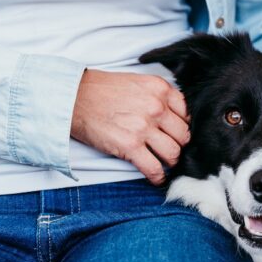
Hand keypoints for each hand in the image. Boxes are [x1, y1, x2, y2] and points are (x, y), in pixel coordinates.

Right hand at [71, 70, 190, 184]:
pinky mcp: (130, 146)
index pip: (187, 115)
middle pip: (184, 136)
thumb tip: (172, 117)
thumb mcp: (137, 83)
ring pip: (173, 153)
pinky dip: (157, 177)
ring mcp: (144, 127)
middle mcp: (156, 107)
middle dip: (179, 146)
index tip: (177, 135)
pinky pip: (154, 168)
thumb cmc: (101, 90)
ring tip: (162, 163)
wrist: (74, 97)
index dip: (183, 128)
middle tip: (170, 151)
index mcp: (160, 89)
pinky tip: (155, 178)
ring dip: (170, 162)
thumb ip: (157, 96)